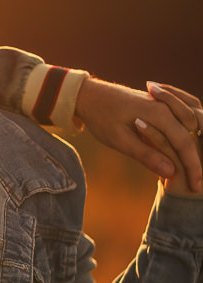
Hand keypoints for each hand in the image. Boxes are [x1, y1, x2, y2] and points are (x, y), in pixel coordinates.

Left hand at [75, 77, 202, 191]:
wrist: (90, 95)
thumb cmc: (101, 118)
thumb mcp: (120, 140)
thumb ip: (146, 154)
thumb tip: (171, 171)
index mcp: (160, 114)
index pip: (185, 144)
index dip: (193, 167)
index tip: (196, 187)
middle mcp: (166, 107)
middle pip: (192, 135)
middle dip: (197, 160)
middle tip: (198, 185)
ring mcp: (164, 104)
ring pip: (191, 124)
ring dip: (195, 145)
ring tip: (196, 170)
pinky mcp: (159, 104)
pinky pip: (182, 117)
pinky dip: (188, 132)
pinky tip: (184, 148)